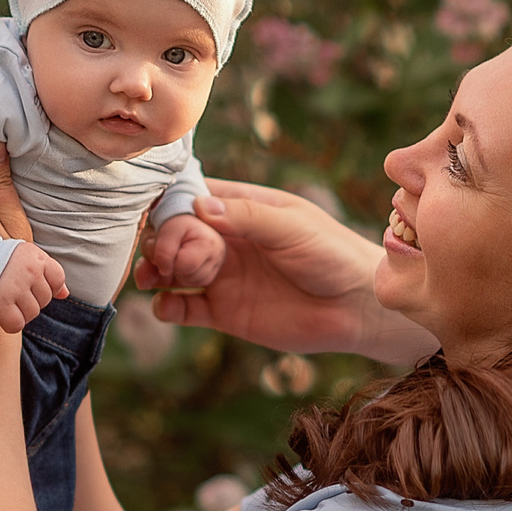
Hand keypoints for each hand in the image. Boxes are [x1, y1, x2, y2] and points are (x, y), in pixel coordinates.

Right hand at [0, 242, 68, 331]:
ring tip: (7, 300)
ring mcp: (15, 287)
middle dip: (32, 299)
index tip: (29, 283)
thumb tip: (65, 294)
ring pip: (32, 313)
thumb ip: (48, 273)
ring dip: (20, 312)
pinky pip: (17, 324)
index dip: (47, 286)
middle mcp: (29, 271)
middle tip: (13, 291)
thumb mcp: (26, 258)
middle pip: (45, 300)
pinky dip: (10, 323)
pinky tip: (2, 313)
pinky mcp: (1, 302)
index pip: (58, 279)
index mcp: (36, 257)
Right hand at [133, 180, 437, 362]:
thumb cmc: (331, 253)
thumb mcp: (292, 226)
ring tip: (155, 278)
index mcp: (239, 207)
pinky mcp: (223, 312)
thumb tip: (199, 205)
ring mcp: (221, 276)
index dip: (168, 206)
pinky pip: (182, 309)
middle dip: (162, 242)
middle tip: (168, 258)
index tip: (159, 215)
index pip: (188, 198)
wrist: (356, 307)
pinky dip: (166, 307)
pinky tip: (167, 305)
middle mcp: (224, 239)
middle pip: (172, 234)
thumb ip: (247, 216)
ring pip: (170, 269)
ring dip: (155, 271)